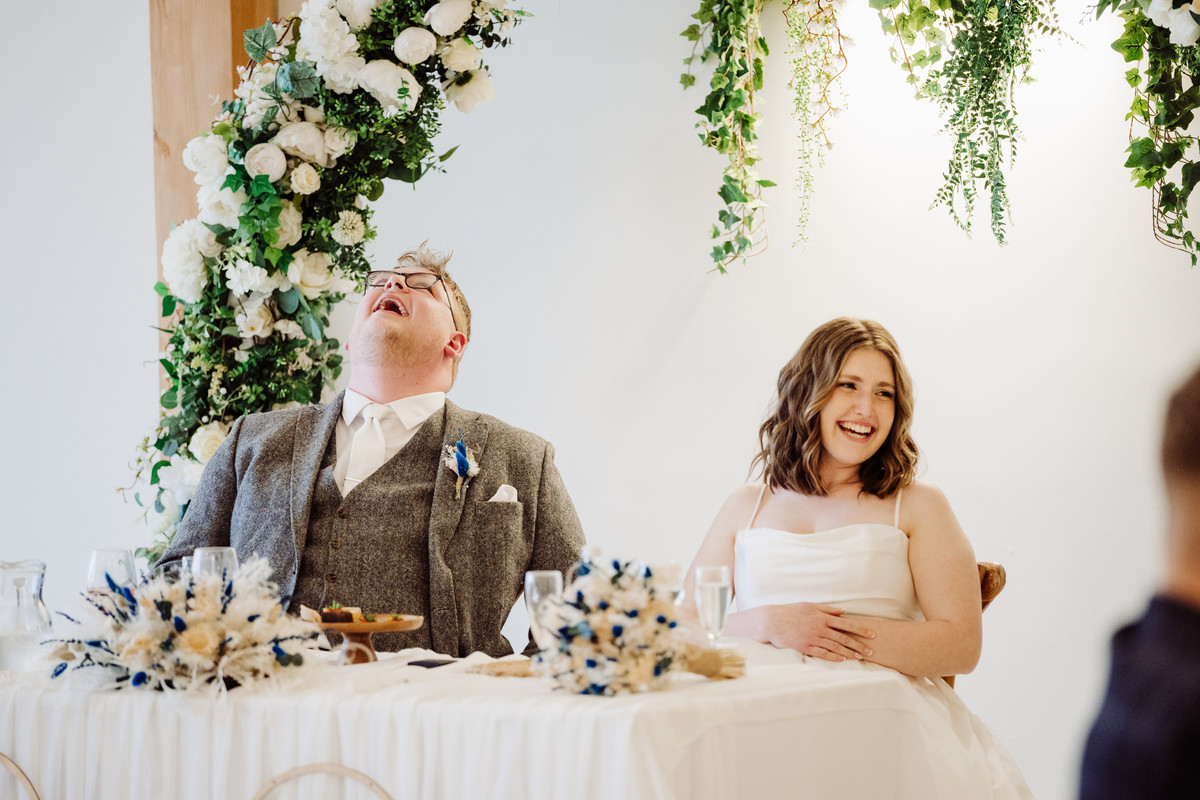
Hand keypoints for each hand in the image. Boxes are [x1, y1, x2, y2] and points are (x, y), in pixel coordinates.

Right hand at [756, 603, 874, 661]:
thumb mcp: (809, 606)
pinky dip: (833, 657)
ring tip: (860, 657)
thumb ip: (827, 609)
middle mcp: (819, 628)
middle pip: (843, 638)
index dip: (860, 629)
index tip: (872, 634)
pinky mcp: (805, 647)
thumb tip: (843, 612)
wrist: (772, 621)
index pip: (846, 624)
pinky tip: (842, 660)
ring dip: (849, 653)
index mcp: (822, 617)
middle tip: (871, 650)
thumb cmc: (791, 611)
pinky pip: (822, 653)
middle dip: (859, 644)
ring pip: (835, 647)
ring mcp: (812, 638)